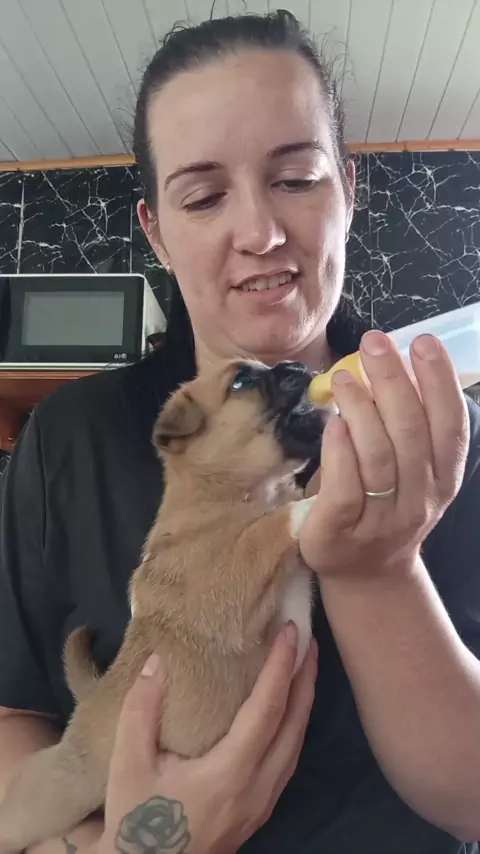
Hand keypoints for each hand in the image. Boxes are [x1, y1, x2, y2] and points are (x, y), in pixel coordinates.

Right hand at [99, 624, 316, 853]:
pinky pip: (289, 759)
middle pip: (295, 725)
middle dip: (305, 678)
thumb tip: (159, 662)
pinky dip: (294, 726)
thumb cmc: (138, 819)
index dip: (281, 667)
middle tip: (308, 639)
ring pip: (297, 744)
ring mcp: (264, 803)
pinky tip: (287, 711)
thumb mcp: (128, 764)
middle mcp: (258, 788)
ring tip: (302, 666)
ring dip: (303, 702)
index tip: (290, 632)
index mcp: (231, 773)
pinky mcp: (260, 811)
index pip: (268, 709)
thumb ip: (141, 711)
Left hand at [300, 331, 468, 579]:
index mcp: (444, 478)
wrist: (366, 572)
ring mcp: (381, 519)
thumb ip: (408, 425)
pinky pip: (344, 486)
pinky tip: (333, 421)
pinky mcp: (340, 531)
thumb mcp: (413, 470)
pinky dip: (339, 449)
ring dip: (361, 408)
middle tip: (373, 342)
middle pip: (411, 433)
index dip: (439, 381)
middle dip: (394, 381)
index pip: (450, 426)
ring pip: (377, 456)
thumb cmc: (386, 504)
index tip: (422, 342)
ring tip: (343, 376)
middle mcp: (420, 499)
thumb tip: (391, 363)